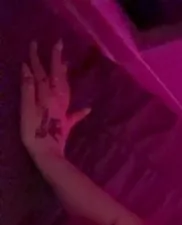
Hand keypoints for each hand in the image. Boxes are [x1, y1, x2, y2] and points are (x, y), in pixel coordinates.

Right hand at [21, 41, 89, 164]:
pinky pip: (75, 115)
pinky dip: (81, 110)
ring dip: (65, 76)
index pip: (41, 73)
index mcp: (46, 95)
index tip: (34, 43)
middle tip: (59, 44)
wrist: (49, 156)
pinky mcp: (66, 125)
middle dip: (57, 60)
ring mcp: (63, 112)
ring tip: (66, 64)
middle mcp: (58, 101)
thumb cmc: (35, 134)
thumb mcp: (27, 109)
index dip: (37, 58)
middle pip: (57, 77)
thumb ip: (28, 89)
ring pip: (66, 90)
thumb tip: (27, 68)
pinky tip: (88, 108)